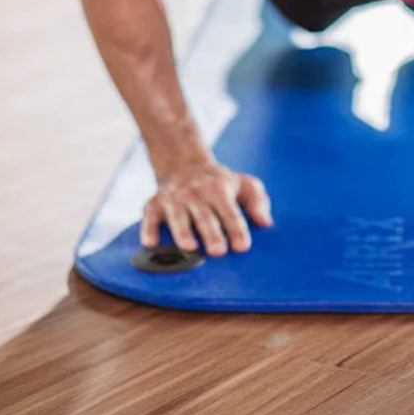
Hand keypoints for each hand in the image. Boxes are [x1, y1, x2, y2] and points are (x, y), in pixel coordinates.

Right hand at [142, 156, 272, 256]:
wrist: (184, 164)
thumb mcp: (244, 184)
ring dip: (183, 233)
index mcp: (220, 190)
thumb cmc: (219, 182)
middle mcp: (196, 194)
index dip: (236, 229)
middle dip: (211, 233)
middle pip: (204, 217)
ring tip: (189, 247)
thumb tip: (265, 222)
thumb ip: (258, 201)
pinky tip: (149, 243)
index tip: (242, 246)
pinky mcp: (155, 204)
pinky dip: (148, 229)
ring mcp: (174, 200)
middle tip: (218, 251)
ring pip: (178, 218)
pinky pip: (149, 217)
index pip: (230, 212)